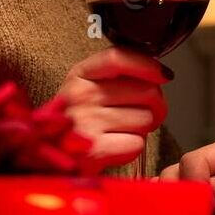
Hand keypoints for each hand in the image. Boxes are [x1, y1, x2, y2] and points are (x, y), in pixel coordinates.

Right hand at [59, 47, 170, 172]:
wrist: (51, 157)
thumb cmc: (76, 121)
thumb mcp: (86, 87)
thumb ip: (117, 75)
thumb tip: (162, 75)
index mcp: (79, 74)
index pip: (119, 58)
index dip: (148, 65)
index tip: (163, 75)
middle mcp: (80, 95)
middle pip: (146, 91)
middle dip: (155, 105)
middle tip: (143, 114)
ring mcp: (86, 123)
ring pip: (145, 119)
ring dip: (143, 128)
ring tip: (123, 130)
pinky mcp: (94, 151)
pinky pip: (137, 144)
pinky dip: (133, 148)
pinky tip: (116, 146)